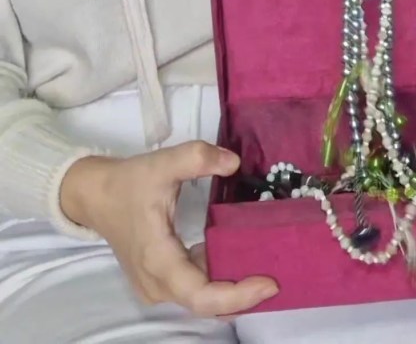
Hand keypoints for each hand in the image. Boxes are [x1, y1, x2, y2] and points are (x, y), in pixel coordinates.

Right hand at [60, 142, 277, 315]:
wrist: (95, 194)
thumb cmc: (128, 182)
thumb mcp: (162, 163)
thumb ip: (197, 157)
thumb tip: (234, 162)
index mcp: (158, 260)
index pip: (202, 295)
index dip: (237, 296)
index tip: (269, 283)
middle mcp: (157, 283)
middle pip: (205, 303)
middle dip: (241, 295)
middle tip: (275, 275)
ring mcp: (155, 286)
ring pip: (200, 298)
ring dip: (231, 288)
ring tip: (263, 267)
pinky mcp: (157, 280)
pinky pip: (193, 288)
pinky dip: (217, 279)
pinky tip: (237, 259)